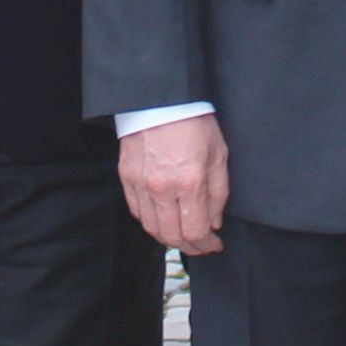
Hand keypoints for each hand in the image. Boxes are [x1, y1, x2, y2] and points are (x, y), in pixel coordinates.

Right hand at [118, 115, 229, 255]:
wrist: (160, 98)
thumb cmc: (193, 122)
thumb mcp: (218, 155)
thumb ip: (218, 193)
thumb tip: (214, 223)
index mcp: (189, 182)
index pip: (195, 231)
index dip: (206, 245)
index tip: (215, 244)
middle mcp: (162, 188)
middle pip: (172, 236)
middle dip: (190, 247)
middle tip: (201, 245)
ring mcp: (141, 184)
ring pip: (152, 228)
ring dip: (169, 238)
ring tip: (182, 235)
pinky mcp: (126, 177)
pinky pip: (137, 211)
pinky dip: (150, 222)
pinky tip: (162, 219)